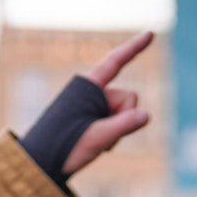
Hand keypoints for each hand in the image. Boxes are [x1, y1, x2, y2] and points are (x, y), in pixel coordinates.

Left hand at [62, 30, 153, 176]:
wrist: (45, 162)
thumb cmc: (66, 147)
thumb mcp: (97, 138)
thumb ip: (123, 126)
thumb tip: (146, 116)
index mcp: (89, 86)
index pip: (116, 62)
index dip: (134, 47)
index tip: (150, 33)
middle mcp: (94, 92)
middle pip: (128, 98)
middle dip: (124, 117)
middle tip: (101, 137)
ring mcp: (95, 106)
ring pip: (125, 113)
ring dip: (117, 130)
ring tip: (96, 143)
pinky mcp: (95, 118)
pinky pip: (118, 123)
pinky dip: (113, 136)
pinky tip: (97, 146)